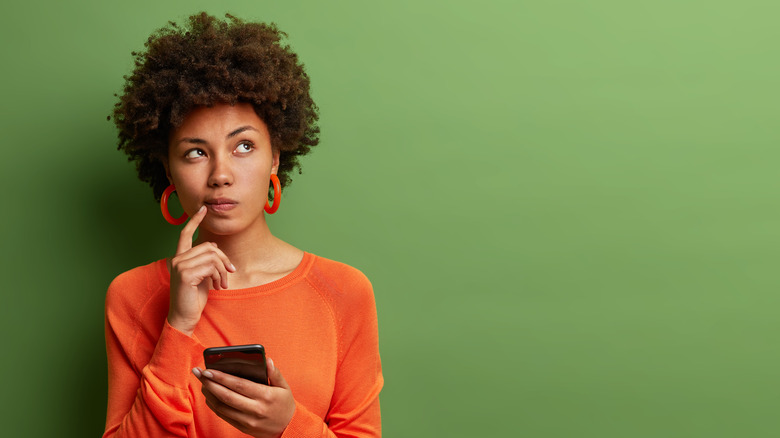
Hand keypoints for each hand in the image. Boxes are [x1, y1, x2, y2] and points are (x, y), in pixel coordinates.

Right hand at [167, 206, 235, 335]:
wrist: (185, 317)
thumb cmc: (193, 298)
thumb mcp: (202, 276)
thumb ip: (206, 262)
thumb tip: (216, 250)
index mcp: (180, 258)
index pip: (185, 234)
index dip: (194, 221)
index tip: (203, 209)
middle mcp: (177, 259)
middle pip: (209, 247)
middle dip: (223, 260)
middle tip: (229, 274)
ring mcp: (179, 265)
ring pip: (212, 256)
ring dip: (222, 271)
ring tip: (222, 284)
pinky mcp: (185, 274)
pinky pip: (211, 267)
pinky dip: (219, 276)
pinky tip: (217, 286)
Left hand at [193, 358, 295, 437]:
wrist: (287, 428)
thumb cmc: (284, 404)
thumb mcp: (284, 387)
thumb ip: (275, 373)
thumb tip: (267, 360)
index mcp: (265, 396)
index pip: (239, 385)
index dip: (222, 377)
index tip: (209, 370)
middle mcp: (255, 409)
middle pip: (227, 396)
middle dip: (210, 384)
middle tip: (199, 373)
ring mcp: (248, 420)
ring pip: (222, 407)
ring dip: (209, 394)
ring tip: (203, 383)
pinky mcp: (243, 427)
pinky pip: (224, 416)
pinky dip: (214, 405)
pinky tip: (210, 395)